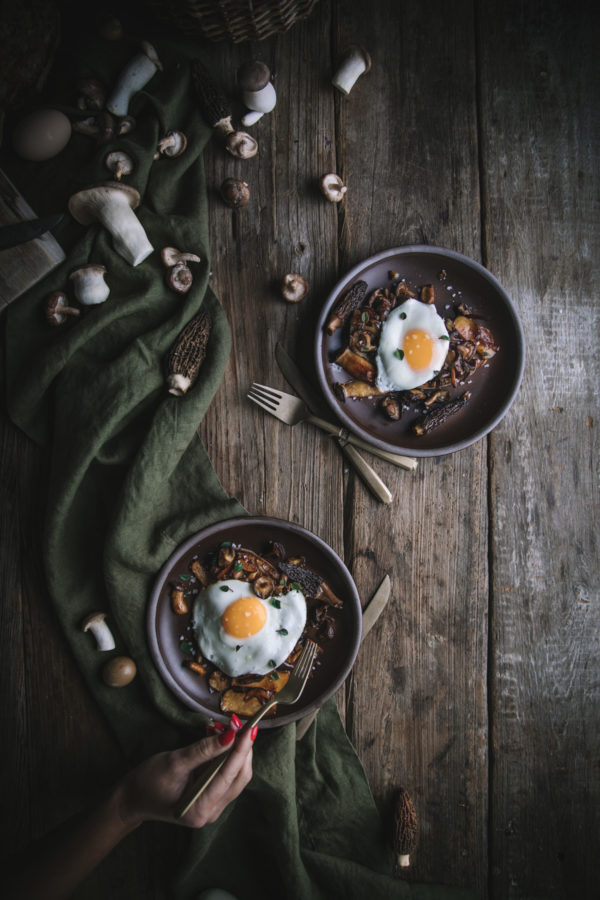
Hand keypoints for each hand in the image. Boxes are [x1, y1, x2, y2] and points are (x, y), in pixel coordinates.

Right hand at [115, 720, 254, 828]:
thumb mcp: (175, 761)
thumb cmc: (149, 781)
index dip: (241, 750)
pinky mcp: (211, 800)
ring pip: (236, 777)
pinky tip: (219, 740)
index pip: (229, 775)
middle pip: (239, 777)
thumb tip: (230, 735)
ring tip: (226, 729)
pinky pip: (226, 777)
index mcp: (200, 808)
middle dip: (241, 749)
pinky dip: (226, 757)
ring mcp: (212, 808)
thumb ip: (204, 750)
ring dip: (235, 751)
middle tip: (239, 724)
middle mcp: (210, 812)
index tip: (250, 728)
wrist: (133, 798)